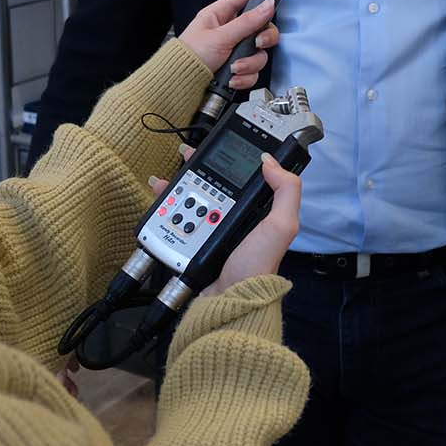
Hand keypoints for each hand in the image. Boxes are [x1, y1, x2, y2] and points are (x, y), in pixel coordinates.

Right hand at [147, 148, 300, 297]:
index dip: (234, 158)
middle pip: (214, 182)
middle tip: (187, 154)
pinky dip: (166, 204)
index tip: (220, 145)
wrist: (228, 300)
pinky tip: (159, 195)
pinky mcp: (192, 241)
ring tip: (169, 175)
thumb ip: (286, 192)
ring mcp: (211, 229)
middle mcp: (235, 218)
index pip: (246, 177)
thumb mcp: (281, 226)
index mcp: (257, 212)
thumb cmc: (257, 265)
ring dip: (178, 183)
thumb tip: (271, 161)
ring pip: (193, 196)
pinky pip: (177, 216)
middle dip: (200, 166)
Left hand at [179, 0, 280, 89]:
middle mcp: (230, 30)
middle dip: (263, 39)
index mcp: (221, 15)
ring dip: (249, 63)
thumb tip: (268, 5)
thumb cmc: (189, 58)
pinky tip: (233, 78)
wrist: (181, 86)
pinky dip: (245, 77)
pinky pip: (253, 71)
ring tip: (234, 68)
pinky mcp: (237, 68)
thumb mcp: (220, 37)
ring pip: (259, 52)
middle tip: (257, 43)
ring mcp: (235, 50)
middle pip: (262, 27)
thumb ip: (247, 22)